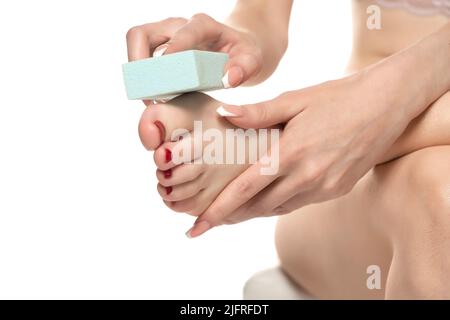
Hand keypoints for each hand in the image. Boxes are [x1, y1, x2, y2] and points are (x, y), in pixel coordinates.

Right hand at [126, 14, 262, 88]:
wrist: (236, 49)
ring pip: (136, 46)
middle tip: (148, 93)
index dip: (172, 51)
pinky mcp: (158, 50)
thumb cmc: (243, 53)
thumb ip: (245, 68)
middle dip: (138, 63)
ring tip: (149, 99)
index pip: (183, 33)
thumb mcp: (252, 60)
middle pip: (141, 34)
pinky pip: (140, 61)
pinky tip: (155, 99)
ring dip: (136, 74)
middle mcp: (178, 26)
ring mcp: (164, 37)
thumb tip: (229, 79)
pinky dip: (143, 80)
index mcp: (203, 25)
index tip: (165, 76)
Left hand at [187, 70, 412, 236]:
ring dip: (253, 212)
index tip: (199, 225)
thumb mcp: (295, 99)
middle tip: (207, 221)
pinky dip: (277, 205)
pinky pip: (298, 203)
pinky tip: (266, 200)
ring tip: (231, 213)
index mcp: (292, 152)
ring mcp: (325, 187)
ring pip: (278, 209)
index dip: (220, 209)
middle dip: (231, 215)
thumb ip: (258, 113)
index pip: (246, 188)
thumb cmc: (337, 97)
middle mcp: (308, 176)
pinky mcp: (337, 190)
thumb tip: (224, 115)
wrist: (385, 105)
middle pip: (259, 206)